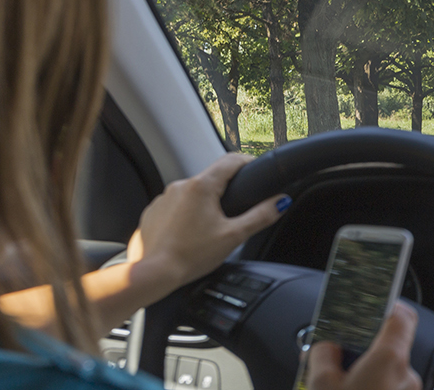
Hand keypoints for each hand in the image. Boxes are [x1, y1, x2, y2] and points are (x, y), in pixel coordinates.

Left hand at [127, 153, 286, 289]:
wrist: (153, 273)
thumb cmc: (190, 256)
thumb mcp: (234, 236)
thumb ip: (260, 216)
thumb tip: (280, 202)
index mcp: (202, 186)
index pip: (231, 160)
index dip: (248, 162)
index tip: (255, 168)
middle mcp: (180, 186)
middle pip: (211, 179)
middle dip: (224, 192)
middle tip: (234, 213)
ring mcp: (163, 198)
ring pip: (192, 194)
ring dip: (203, 205)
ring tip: (209, 230)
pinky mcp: (153, 212)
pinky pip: (174, 206)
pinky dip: (184, 216)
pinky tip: (189, 235)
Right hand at [306, 302, 422, 389]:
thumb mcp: (321, 384)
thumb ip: (323, 355)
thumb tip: (325, 347)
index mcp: (390, 360)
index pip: (401, 316)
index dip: (386, 305)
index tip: (371, 303)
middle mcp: (405, 376)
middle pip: (386, 346)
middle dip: (362, 346)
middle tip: (336, 353)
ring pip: (384, 369)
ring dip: (363, 369)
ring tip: (335, 380)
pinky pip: (386, 386)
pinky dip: (368, 384)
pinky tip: (344, 389)